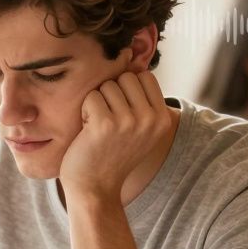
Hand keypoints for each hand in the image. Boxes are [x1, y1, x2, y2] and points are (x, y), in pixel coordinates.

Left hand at [59, 71, 169, 201]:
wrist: (95, 190)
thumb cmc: (111, 154)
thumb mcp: (139, 128)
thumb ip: (142, 99)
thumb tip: (133, 58)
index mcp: (162, 118)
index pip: (144, 76)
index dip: (126, 90)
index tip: (120, 114)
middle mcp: (151, 119)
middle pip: (125, 77)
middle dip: (111, 95)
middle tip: (107, 123)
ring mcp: (129, 121)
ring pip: (107, 86)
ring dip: (97, 104)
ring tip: (98, 129)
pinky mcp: (105, 124)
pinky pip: (91, 96)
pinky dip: (84, 112)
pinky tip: (88, 132)